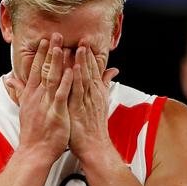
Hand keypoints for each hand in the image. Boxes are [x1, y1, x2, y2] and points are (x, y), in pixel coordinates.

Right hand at [5, 33, 72, 162]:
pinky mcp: (56, 112)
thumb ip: (19, 91)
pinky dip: (67, 82)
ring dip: (58, 62)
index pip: (35, 69)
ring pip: (53, 78)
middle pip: (44, 69)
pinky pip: (62, 94)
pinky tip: (72, 70)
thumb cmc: (32, 132)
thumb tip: (8, 79)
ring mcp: (46, 104)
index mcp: (31, 94)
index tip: (44, 40)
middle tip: (55, 35)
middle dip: (50, 51)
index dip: (40, 54)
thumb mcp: (23, 108)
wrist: (34, 151)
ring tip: (62, 46)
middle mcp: (37, 96)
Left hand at [67, 42, 118, 159]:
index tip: (85, 41)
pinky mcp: (78, 109)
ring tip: (78, 48)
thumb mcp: (102, 102)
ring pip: (84, 78)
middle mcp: (92, 94)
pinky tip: (73, 69)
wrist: (95, 146)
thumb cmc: (94, 126)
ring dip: (81, 62)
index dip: (89, 55)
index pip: (93, 70)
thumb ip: (105, 84)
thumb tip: (113, 70)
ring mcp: (86, 101)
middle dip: (86, 54)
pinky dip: (76, 79)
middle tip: (82, 38)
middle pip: (89, 71)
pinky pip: (77, 91)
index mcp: (96, 92)